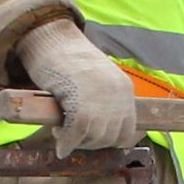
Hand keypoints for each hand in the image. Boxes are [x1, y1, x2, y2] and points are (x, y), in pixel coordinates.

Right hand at [16, 18, 140, 157]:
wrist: (55, 40)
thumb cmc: (70, 61)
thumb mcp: (98, 80)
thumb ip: (106, 101)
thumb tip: (102, 131)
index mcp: (125, 89)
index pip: (128, 131)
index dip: (110, 140)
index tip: (92, 139)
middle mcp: (118, 96)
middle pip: (110, 138)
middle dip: (91, 143)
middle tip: (74, 137)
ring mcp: (101, 100)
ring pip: (94, 138)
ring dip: (78, 142)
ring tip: (63, 132)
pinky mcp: (80, 104)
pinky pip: (76, 134)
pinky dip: (66, 142)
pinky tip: (59, 141)